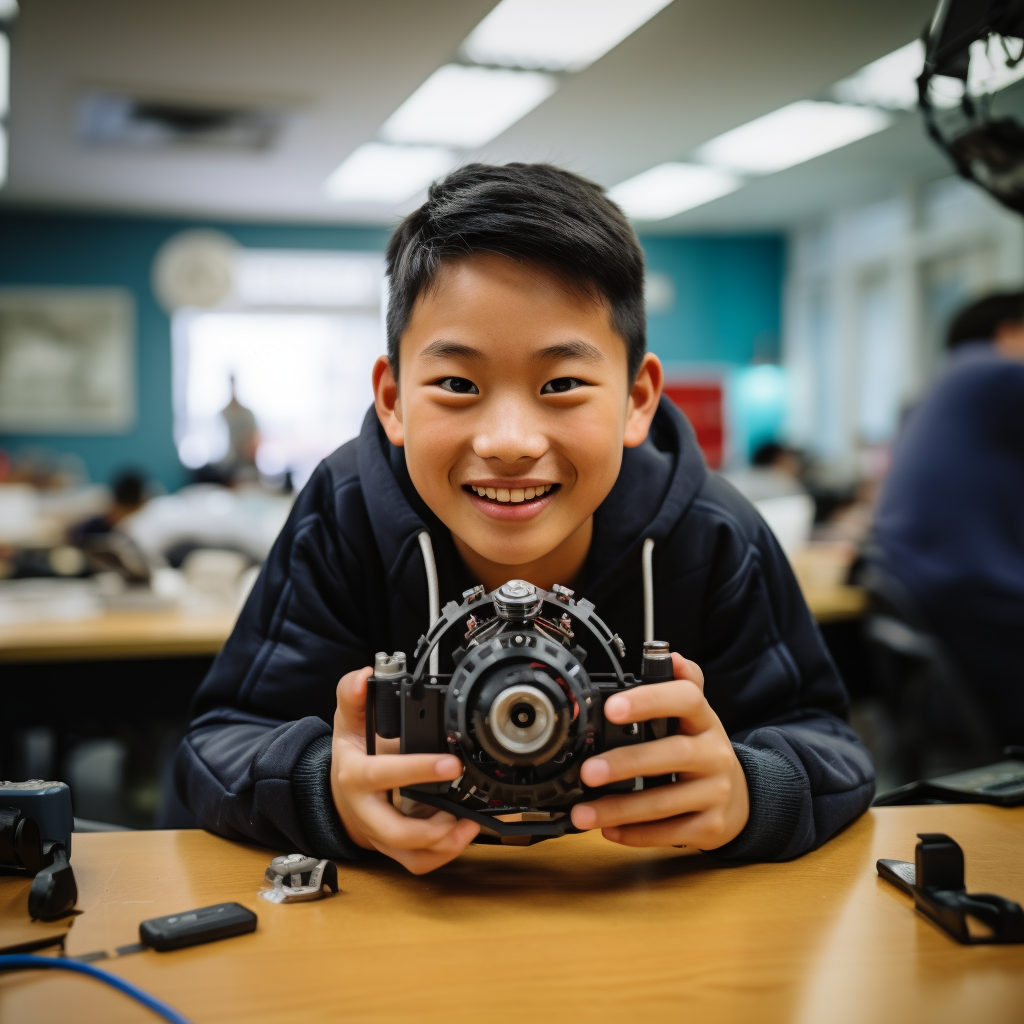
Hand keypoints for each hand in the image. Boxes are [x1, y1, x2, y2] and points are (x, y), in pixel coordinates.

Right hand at [330, 668, 479, 873]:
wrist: (339, 794)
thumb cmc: (352, 756)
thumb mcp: (348, 722)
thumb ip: (354, 695)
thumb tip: (364, 675)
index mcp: (356, 776)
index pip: (383, 775)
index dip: (417, 770)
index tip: (450, 763)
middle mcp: (367, 811)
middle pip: (395, 831)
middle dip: (432, 826)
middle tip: (465, 812)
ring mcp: (380, 835)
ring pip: (410, 855)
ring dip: (443, 846)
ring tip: (469, 824)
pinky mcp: (394, 849)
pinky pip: (418, 864)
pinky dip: (442, 856)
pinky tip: (462, 834)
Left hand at [570, 654, 748, 849]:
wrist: (741, 798)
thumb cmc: (701, 750)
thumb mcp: (694, 716)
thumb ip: (679, 685)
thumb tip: (671, 656)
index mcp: (704, 720)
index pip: (686, 698)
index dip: (650, 700)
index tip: (611, 707)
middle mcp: (714, 754)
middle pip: (673, 754)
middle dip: (626, 763)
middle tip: (588, 771)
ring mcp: (716, 792)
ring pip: (666, 802)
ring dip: (620, 809)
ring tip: (584, 813)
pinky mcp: (712, 828)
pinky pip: (670, 833)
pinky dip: (636, 834)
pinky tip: (608, 831)